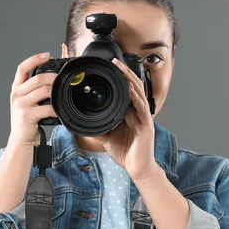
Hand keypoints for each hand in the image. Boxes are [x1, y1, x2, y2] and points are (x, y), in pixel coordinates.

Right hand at [8, 52, 58, 146]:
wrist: (21, 140)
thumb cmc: (28, 120)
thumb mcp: (27, 101)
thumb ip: (36, 89)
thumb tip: (54, 77)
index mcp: (17, 88)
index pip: (22, 68)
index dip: (35, 59)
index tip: (47, 55)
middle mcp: (17, 94)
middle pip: (37, 78)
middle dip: (53, 77)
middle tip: (64, 79)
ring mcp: (21, 104)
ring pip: (44, 91)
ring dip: (56, 92)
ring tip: (63, 94)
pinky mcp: (27, 115)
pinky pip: (47, 108)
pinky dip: (56, 109)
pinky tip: (59, 111)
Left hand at [93, 58, 160, 180]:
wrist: (137, 168)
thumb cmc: (125, 152)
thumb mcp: (106, 136)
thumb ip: (97, 126)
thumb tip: (81, 120)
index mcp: (129, 112)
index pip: (125, 90)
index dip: (120, 77)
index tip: (110, 66)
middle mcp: (137, 111)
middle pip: (133, 86)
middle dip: (125, 72)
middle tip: (115, 61)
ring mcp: (143, 117)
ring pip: (138, 93)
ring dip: (130, 79)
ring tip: (122, 69)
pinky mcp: (147, 125)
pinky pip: (142, 108)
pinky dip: (136, 98)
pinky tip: (130, 90)